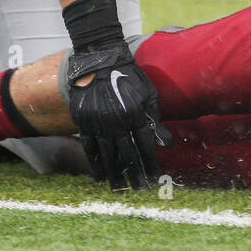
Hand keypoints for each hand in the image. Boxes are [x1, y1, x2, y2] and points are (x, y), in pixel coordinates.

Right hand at [66, 45, 171, 190]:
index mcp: (135, 113)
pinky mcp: (83, 120)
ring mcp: (97, 121)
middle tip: (137, 190)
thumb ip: (156, 120)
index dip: (150, 164)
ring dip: (114, 173)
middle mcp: (116, 121)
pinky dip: (95, 162)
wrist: (99, 60)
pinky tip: (99, 175)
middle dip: (133, 174)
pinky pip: (89, 146)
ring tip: (120, 189)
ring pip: (107, 154)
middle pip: (126, 154)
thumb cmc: (129, 76)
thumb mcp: (148, 93)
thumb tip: (167, 145)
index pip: (145, 146)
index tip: (154, 179)